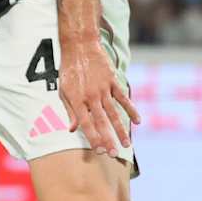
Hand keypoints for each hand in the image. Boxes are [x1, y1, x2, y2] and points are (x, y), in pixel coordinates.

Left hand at [58, 36, 140, 154]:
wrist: (80, 46)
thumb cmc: (69, 70)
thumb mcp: (64, 91)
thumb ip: (70, 111)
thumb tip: (72, 129)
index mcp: (77, 100)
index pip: (86, 124)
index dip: (93, 138)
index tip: (100, 151)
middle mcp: (91, 97)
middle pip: (101, 122)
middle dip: (108, 139)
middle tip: (114, 154)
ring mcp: (103, 89)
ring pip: (114, 113)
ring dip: (121, 130)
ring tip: (127, 144)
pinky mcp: (112, 81)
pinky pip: (123, 98)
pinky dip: (131, 109)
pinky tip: (138, 121)